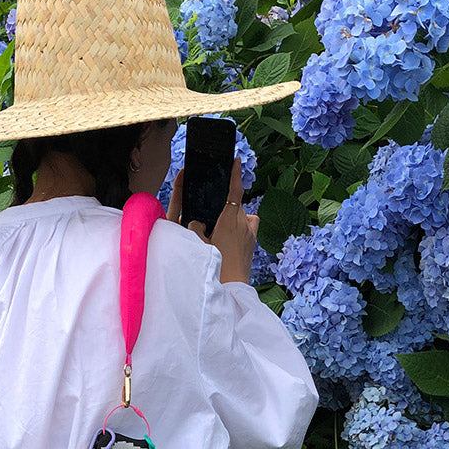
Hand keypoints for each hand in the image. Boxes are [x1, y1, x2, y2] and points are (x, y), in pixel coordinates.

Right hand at [167, 159, 258, 284]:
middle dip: (226, 204)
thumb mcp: (199, 245)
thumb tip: (196, 222)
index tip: (236, 160)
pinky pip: (249, 226)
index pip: (235, 191)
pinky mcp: (253, 242)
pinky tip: (233, 237)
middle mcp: (244, 222)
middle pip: (236, 204)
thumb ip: (195, 228)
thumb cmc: (217, 267)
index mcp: (230, 219)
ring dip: (234, 216)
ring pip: (243, 215)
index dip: (235, 174)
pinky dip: (242, 226)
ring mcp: (251, 232)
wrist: (233, 288)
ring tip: (222, 228)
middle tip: (213, 215)